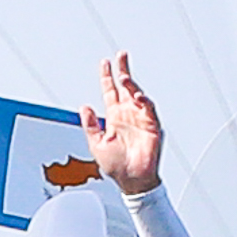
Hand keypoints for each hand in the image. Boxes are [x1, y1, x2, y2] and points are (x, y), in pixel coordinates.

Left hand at [79, 51, 161, 195]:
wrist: (131, 180)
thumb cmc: (116, 166)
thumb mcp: (96, 144)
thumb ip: (90, 125)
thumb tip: (84, 107)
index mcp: (114, 118)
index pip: (110, 92)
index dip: (107, 77)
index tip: (105, 63)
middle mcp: (128, 115)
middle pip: (126, 87)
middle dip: (123, 71)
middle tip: (121, 55)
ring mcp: (140, 119)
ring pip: (137, 95)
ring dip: (131, 85)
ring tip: (124, 76)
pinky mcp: (151, 126)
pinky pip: (149, 110)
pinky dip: (144, 102)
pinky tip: (137, 97)